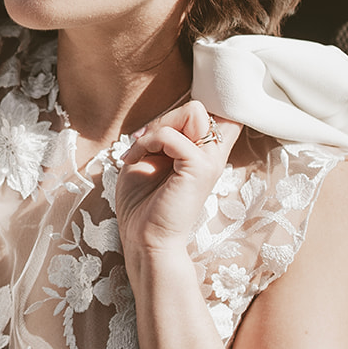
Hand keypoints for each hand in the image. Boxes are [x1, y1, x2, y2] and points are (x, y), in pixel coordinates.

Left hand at [114, 100, 241, 265]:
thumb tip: (171, 117)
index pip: (214, 114)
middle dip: (164, 119)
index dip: (185, 114)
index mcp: (205, 154)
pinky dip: (147, 141)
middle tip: (143, 144)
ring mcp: (210, 161)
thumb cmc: (142, 204)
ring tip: (139, 151)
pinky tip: (134, 160)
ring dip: (157, 128)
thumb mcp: (149, 158)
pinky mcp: (199, 168)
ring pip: (192, 112)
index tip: (156, 135)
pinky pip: (172, 135)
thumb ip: (163, 135)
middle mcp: (213, 155)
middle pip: (198, 108)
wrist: (143, 240)